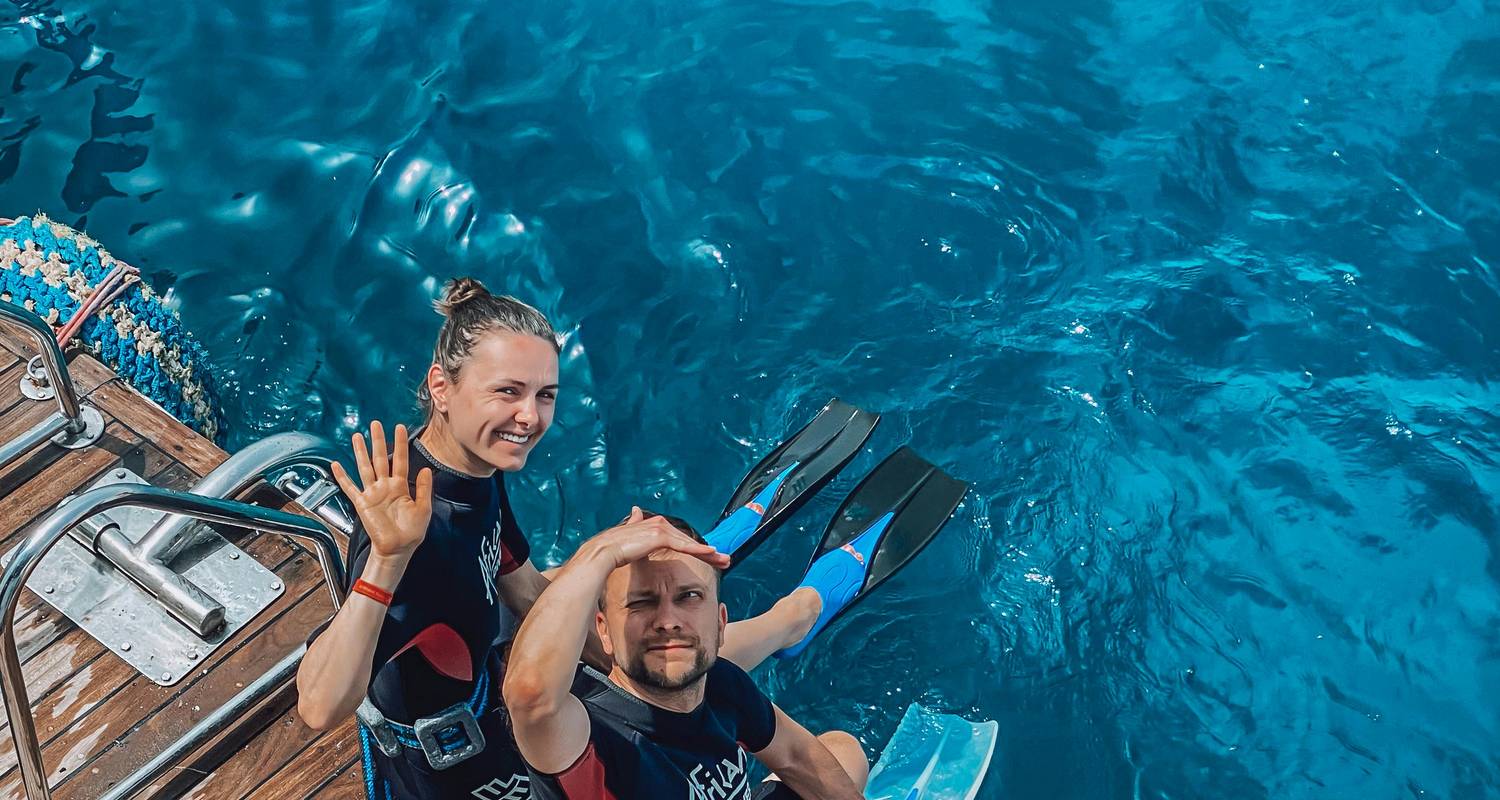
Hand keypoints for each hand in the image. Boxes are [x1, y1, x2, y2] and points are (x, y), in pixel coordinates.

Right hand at [330, 421, 433, 561]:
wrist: (397, 549)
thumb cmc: (411, 532)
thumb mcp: (424, 509)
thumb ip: (425, 488)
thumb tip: (427, 469)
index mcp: (401, 486)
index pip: (400, 460)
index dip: (400, 444)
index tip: (399, 427)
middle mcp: (385, 486)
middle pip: (380, 458)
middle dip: (378, 441)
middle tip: (375, 424)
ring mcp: (372, 493)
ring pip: (365, 467)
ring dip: (361, 452)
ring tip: (357, 436)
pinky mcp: (362, 503)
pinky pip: (350, 487)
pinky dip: (342, 477)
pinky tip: (336, 465)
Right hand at [582, 507, 729, 569]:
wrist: (603, 551)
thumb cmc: (614, 548)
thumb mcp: (629, 535)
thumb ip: (635, 523)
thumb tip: (635, 510)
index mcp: (655, 525)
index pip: (681, 539)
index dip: (696, 548)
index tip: (710, 556)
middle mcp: (660, 523)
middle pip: (689, 541)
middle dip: (709, 552)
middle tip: (725, 560)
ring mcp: (661, 529)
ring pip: (690, 544)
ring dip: (710, 554)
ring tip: (725, 561)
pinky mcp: (660, 536)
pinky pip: (684, 546)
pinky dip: (699, 550)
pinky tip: (712, 554)